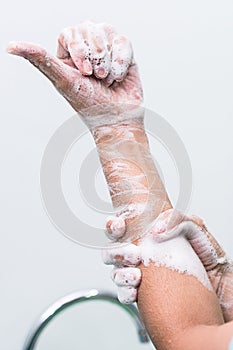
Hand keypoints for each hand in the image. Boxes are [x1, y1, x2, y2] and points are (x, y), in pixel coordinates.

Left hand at [7, 21, 142, 126]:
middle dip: (95, 57)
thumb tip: (11, 46)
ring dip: (107, 61)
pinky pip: (123, 42)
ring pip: (106, 32)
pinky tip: (118, 78)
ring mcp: (106, 50)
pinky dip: (121, 62)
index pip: (70, 33)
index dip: (79, 50)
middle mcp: (86, 50)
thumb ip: (40, 59)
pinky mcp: (123, 53)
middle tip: (96, 77)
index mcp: (68, 56)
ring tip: (106, 79)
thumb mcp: (62, 80)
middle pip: (88, 28)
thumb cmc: (90, 105)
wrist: (117, 120)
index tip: (84, 73)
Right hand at [104, 209, 232, 321]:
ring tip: (137, 275)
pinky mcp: (146, 297)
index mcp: (149, 237)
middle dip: (116, 252)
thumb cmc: (208, 255)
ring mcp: (142, 276)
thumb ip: (176, 218)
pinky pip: (125, 295)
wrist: (223, 285)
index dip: (114, 225)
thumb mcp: (195, 228)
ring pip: (116, 274)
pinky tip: (137, 292)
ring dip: (121, 274)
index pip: (123, 228)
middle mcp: (142, 256)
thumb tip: (156, 229)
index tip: (119, 225)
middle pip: (112, 251)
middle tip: (134, 254)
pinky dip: (126, 293)